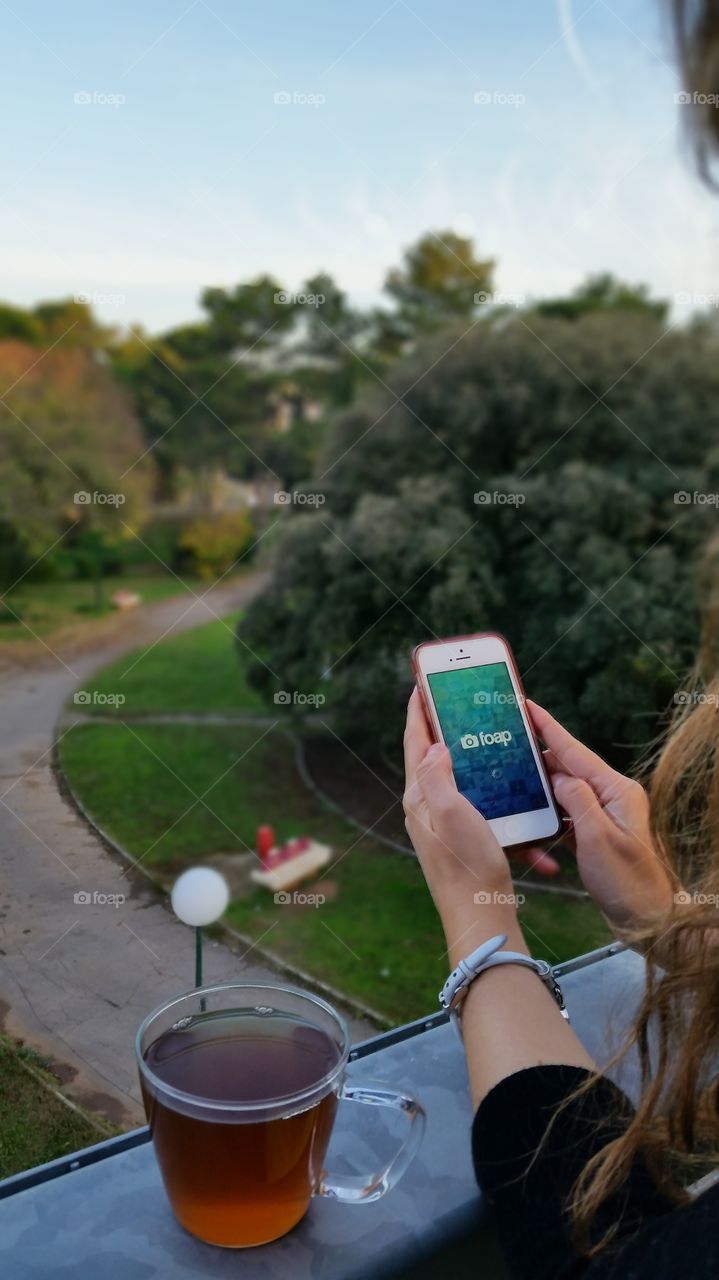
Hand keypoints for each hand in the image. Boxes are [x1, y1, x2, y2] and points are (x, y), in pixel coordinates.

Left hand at [403, 689, 522, 961]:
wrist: (481, 915)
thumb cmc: (466, 865)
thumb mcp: (450, 811)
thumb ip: (436, 774)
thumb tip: (434, 745)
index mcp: (420, 796)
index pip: (415, 742)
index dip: (418, 710)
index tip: (422, 683)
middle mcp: (427, 808)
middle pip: (436, 757)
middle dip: (449, 730)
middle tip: (462, 704)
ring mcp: (445, 824)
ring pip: (464, 782)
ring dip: (482, 766)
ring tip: (497, 745)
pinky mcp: (464, 839)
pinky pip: (486, 812)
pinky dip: (504, 810)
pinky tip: (525, 818)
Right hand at [525, 701, 675, 933]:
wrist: (646, 920)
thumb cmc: (627, 882)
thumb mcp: (598, 837)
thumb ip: (576, 798)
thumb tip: (557, 776)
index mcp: (617, 790)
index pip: (575, 751)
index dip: (548, 728)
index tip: (527, 706)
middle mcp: (612, 797)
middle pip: (568, 768)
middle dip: (538, 757)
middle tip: (505, 744)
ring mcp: (605, 816)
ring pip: (564, 792)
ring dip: (540, 788)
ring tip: (510, 776)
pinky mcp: (597, 835)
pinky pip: (567, 815)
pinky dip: (548, 814)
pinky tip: (529, 814)